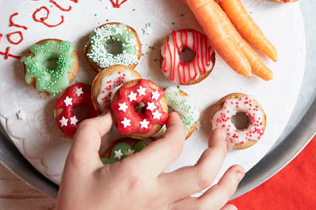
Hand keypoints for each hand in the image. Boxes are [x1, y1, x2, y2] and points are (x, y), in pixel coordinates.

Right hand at [56, 112, 243, 209]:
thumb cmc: (76, 206)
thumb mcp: (76, 162)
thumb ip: (90, 131)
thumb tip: (109, 115)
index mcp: (137, 176)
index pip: (172, 144)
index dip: (177, 125)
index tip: (175, 119)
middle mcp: (156, 198)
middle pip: (201, 174)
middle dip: (217, 150)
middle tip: (221, 135)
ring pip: (208, 204)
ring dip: (228, 185)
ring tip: (239, 170)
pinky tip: (230, 207)